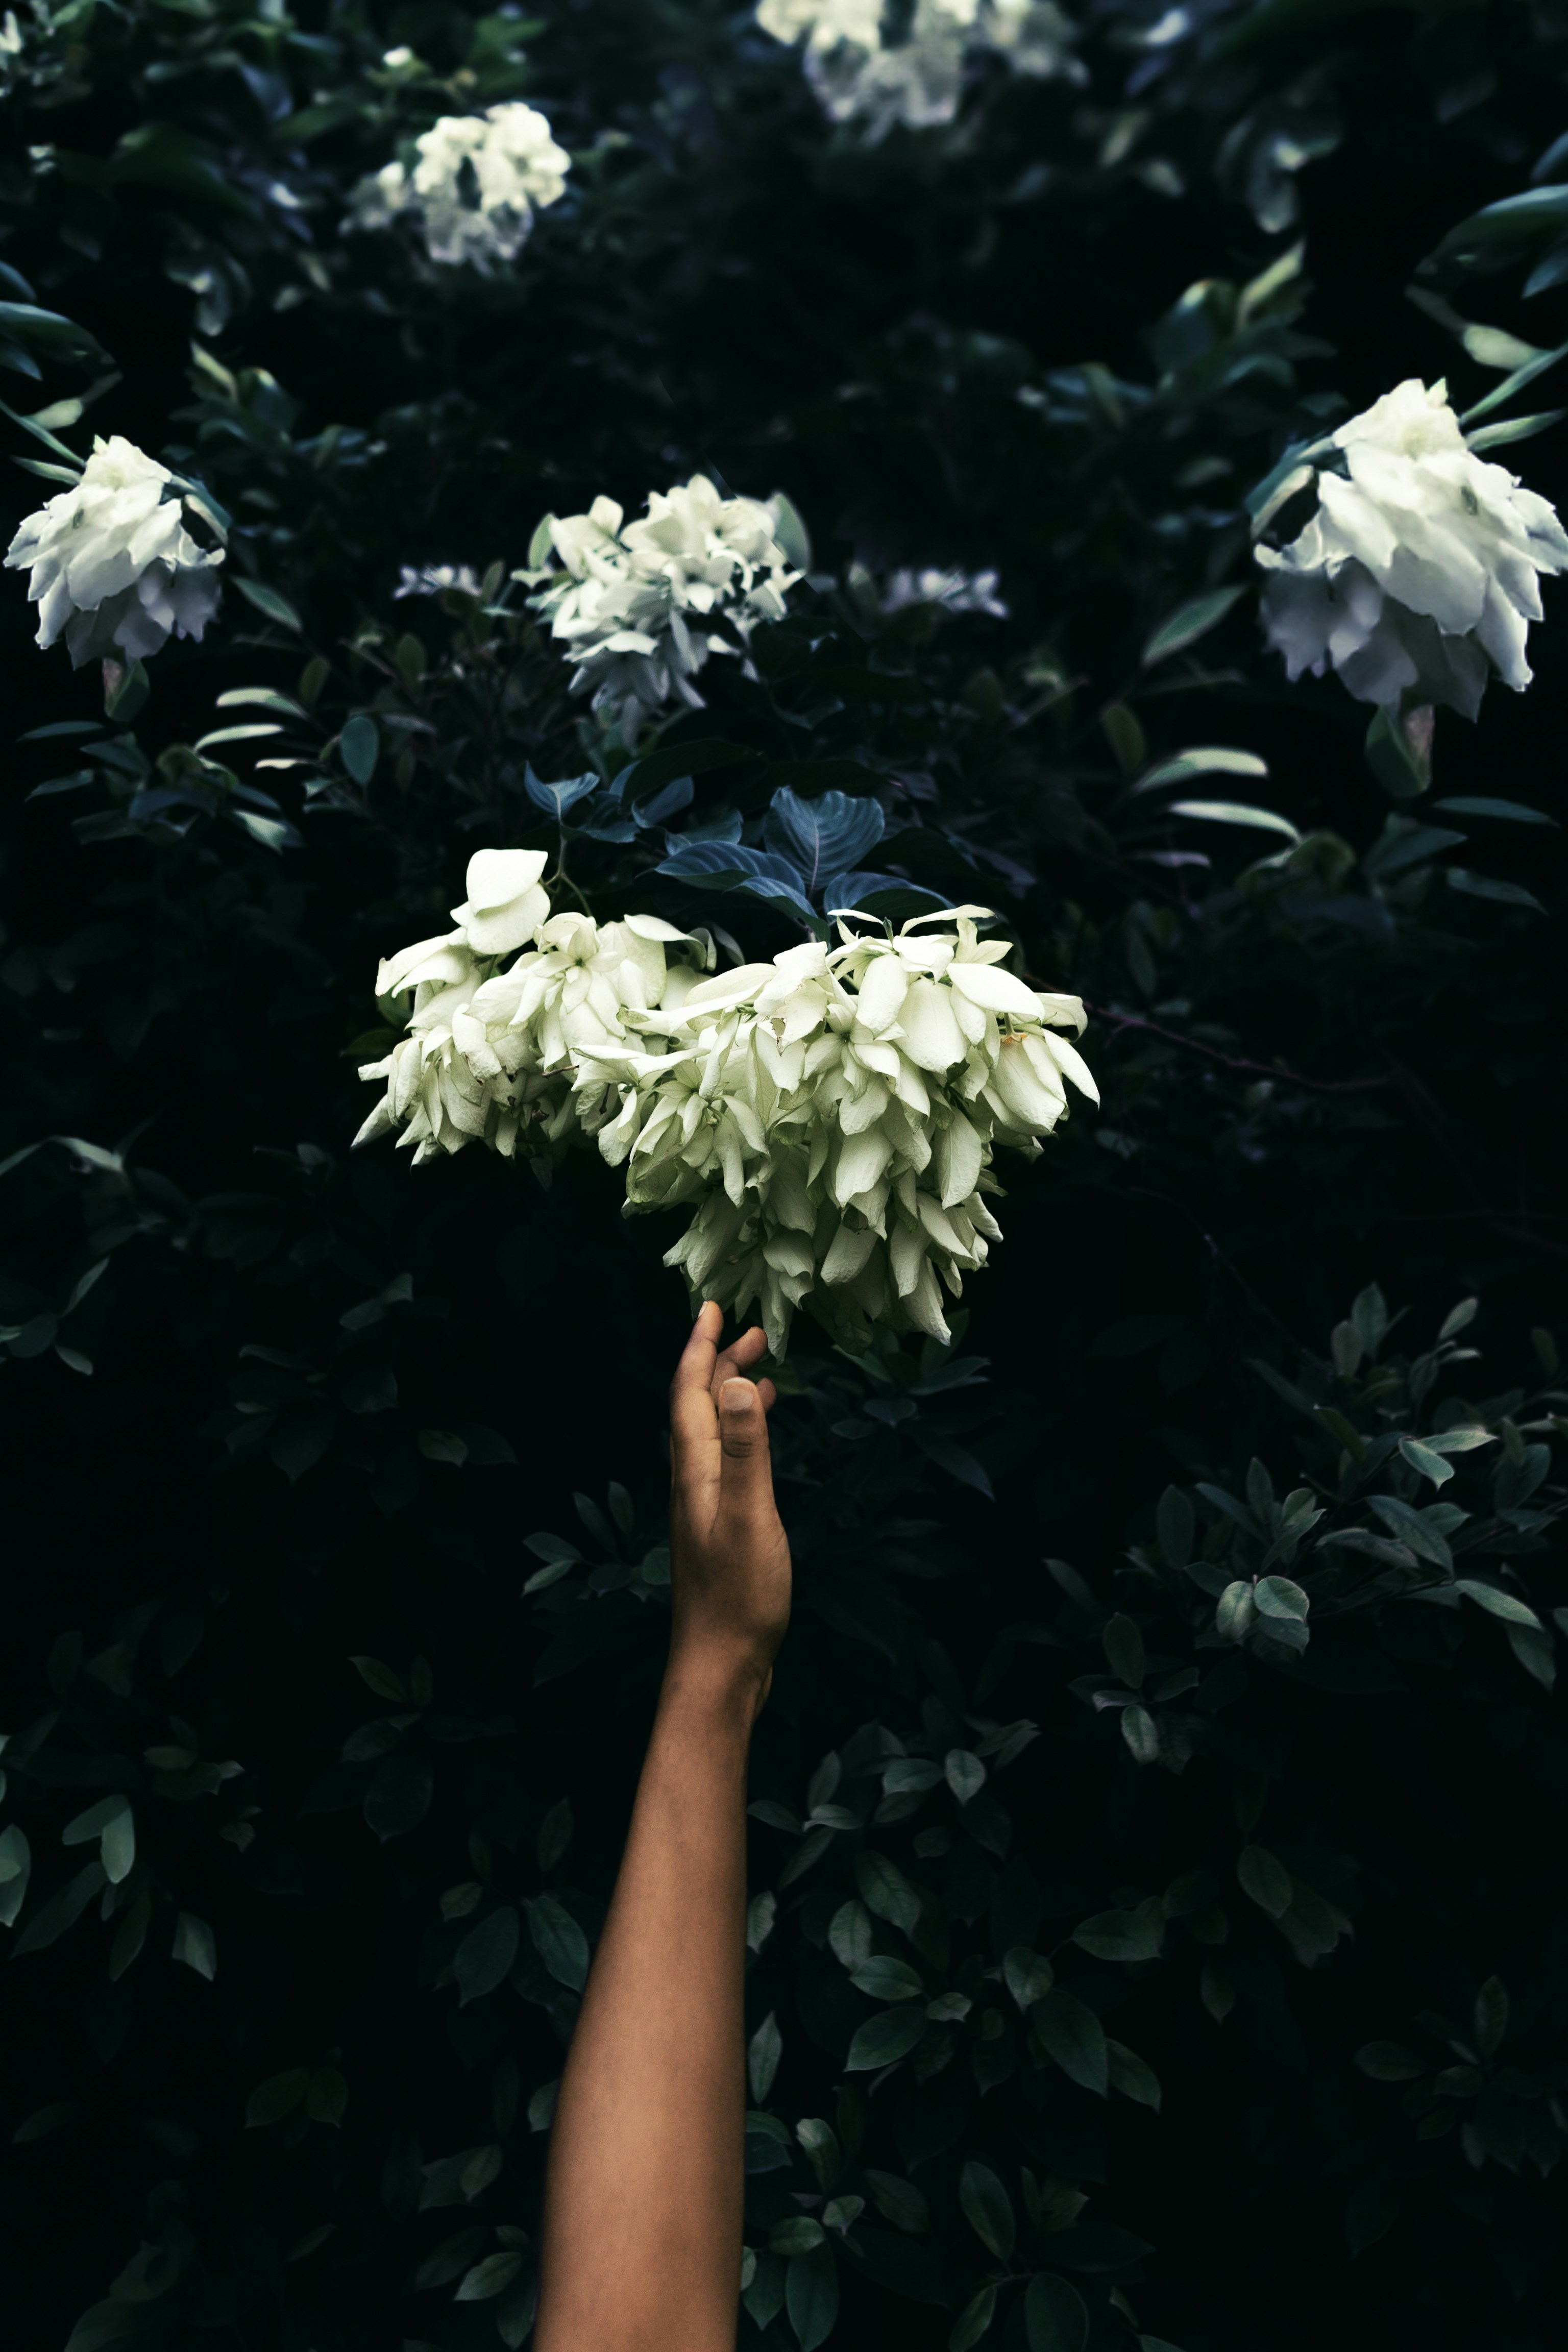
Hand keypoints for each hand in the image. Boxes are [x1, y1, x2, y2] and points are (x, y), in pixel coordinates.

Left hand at [668, 1301, 790, 1714]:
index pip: (690, 1394)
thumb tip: (742, 1383)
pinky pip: (728, 1461)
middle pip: (700, 1408)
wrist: (721, 1665)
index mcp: (696, 1471)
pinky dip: (744, 1436)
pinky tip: (761, 1444)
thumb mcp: (749, 1516)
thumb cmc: (738, 1597)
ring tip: (762, 1371)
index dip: (700, 1349)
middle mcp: (693, 1482)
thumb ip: (747, 1451)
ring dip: (733, 1397)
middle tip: (754, 1330)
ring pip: (714, 1434)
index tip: (713, 1308)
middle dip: (721, 1363)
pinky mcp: (720, 1528)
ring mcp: (705, 1506)